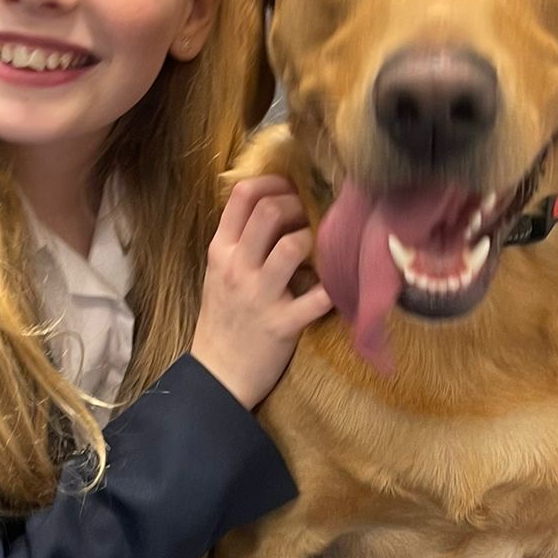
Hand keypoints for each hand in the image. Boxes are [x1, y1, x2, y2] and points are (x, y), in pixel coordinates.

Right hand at [191, 177, 332, 410]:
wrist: (217, 375)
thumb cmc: (223, 320)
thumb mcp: (219, 273)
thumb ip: (240, 241)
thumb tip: (274, 206)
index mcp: (220, 251)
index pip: (242, 196)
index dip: (272, 182)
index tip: (291, 187)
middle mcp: (236, 268)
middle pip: (270, 212)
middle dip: (299, 205)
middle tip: (311, 216)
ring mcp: (258, 296)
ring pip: (292, 246)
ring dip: (314, 240)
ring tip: (319, 249)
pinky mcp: (282, 324)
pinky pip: (317, 298)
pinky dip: (334, 288)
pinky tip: (340, 284)